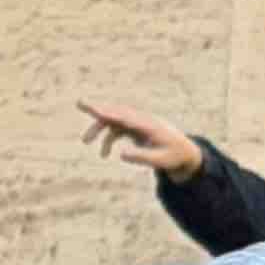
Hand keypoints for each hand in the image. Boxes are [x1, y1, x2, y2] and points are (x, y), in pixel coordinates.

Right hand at [82, 99, 204, 183]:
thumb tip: (120, 154)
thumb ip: (141, 157)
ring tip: (84, 141)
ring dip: (99, 129)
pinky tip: (104, 155)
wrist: (184, 152)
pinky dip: (107, 140)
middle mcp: (143, 121)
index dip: (110, 113)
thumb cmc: (174, 156)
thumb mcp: (161, 161)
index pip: (126, 117)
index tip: (96, 110)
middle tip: (79, 102)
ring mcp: (138, 124)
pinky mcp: (135, 129)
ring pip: (114, 120)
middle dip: (99, 110)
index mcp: (150, 126)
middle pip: (117, 112)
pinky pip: (116, 130)